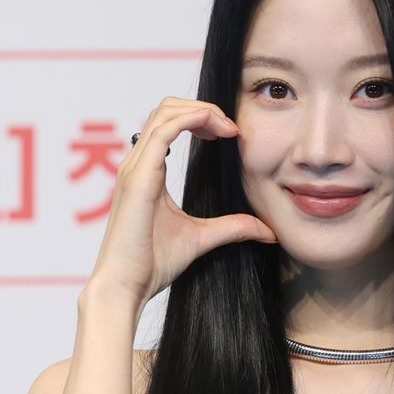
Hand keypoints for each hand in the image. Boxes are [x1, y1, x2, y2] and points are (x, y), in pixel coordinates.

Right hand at [84, 96, 276, 310]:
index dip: (200, 118)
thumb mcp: (202, 238)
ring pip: (165, 112)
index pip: (169, 123)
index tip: (230, 135)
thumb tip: (267, 231)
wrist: (126, 285)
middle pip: (166, 108)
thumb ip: (232, 228)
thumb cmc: (151, 264)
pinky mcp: (139, 177)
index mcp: (146, 171)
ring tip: (228, 129)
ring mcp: (134, 167)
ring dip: (201, 111)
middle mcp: (136, 163)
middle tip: (232, 129)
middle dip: (203, 108)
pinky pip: (164, 131)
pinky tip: (218, 133)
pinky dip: (192, 120)